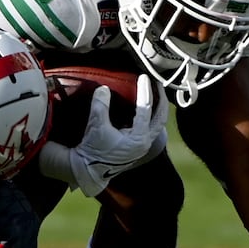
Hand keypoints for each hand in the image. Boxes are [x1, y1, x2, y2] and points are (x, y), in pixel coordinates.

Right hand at [39, 76, 167, 196]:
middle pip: (161, 117)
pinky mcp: (136, 146)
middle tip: (158, 83)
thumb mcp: (96, 126)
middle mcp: (145, 143)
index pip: (146, 109)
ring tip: (155, 92)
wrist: (87, 170)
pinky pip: (150, 127)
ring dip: (158, 108)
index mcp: (138, 139)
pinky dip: (150, 115)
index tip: (144, 76)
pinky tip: (145, 106)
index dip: (145, 91)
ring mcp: (142, 146)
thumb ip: (100, 106)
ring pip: (157, 123)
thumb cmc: (92, 150)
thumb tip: (103, 88)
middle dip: (161, 99)